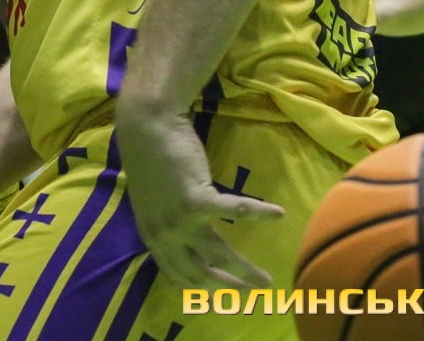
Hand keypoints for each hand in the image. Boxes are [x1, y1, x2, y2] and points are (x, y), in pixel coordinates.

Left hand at [115, 108, 282, 289]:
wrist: (146, 126)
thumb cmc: (151, 157)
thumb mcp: (152, 201)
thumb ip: (165, 221)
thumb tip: (184, 236)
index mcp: (152, 236)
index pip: (177, 275)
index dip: (199, 288)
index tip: (220, 296)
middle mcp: (164, 235)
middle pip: (200, 274)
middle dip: (227, 288)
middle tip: (251, 294)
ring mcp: (179, 220)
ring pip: (219, 255)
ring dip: (245, 270)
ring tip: (267, 280)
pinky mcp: (195, 200)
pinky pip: (236, 211)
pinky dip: (258, 213)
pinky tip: (277, 213)